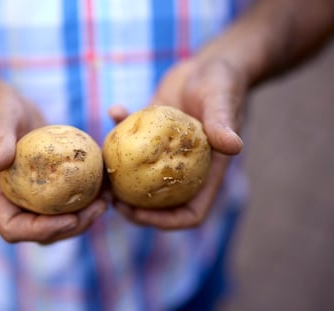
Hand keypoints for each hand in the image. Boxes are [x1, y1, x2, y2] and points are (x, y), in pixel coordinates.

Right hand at [0, 82, 106, 242]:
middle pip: (40, 231)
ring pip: (56, 219)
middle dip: (73, 226)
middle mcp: (10, 200)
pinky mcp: (44, 184)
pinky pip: (64, 199)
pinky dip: (85, 197)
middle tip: (100, 208)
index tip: (70, 218)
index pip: (13, 228)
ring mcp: (27, 194)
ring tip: (107, 199)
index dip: (42, 231)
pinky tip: (106, 185)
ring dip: (84, 216)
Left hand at [109, 57, 246, 229]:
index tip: (137, 213)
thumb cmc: (223, 82)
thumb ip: (224, 123)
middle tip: (109, 199)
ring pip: (140, 177)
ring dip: (119, 177)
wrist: (211, 65)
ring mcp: (165, 153)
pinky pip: (132, 141)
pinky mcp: (152, 134)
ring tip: (99, 168)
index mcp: (206, 172)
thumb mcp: (222, 101)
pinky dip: (120, 131)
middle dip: (133, 207)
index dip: (165, 222)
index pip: (190, 213)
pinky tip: (114, 110)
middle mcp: (184, 168)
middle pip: (159, 203)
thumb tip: (234, 147)